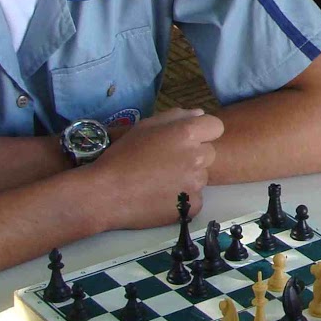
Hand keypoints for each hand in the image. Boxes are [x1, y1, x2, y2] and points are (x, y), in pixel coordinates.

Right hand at [86, 108, 221, 230]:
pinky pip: (195, 198)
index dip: (203, 132)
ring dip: (187, 177)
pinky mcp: (193, 206)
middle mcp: (197, 156)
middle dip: (194, 156)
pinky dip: (182, 199)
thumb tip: (199, 114)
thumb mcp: (144, 127)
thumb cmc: (122, 156)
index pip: (215, 127)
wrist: (105, 194)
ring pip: (201, 176)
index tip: (187, 140)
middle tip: (167, 163)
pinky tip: (161, 198)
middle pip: (209, 152)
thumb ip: (176, 116)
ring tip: (159, 182)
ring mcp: (196, 183)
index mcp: (187, 133)